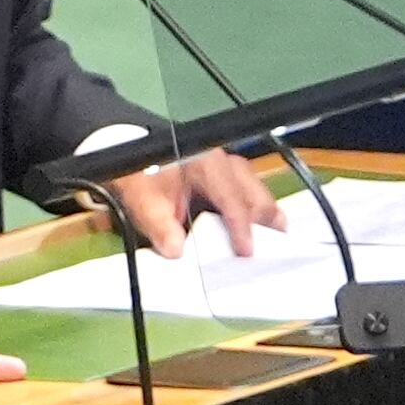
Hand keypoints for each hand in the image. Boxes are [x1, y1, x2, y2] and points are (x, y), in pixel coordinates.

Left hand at [108, 150, 285, 258]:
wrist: (129, 153)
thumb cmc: (140, 173)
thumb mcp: (143, 199)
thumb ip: (158, 226)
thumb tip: (176, 250)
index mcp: (205, 163)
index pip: (232, 198)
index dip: (241, 226)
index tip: (245, 251)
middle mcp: (221, 162)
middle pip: (254, 191)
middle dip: (266, 219)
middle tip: (275, 249)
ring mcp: (225, 166)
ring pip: (254, 189)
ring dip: (263, 214)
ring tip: (274, 241)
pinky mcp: (223, 175)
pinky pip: (246, 191)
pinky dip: (253, 210)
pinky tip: (259, 228)